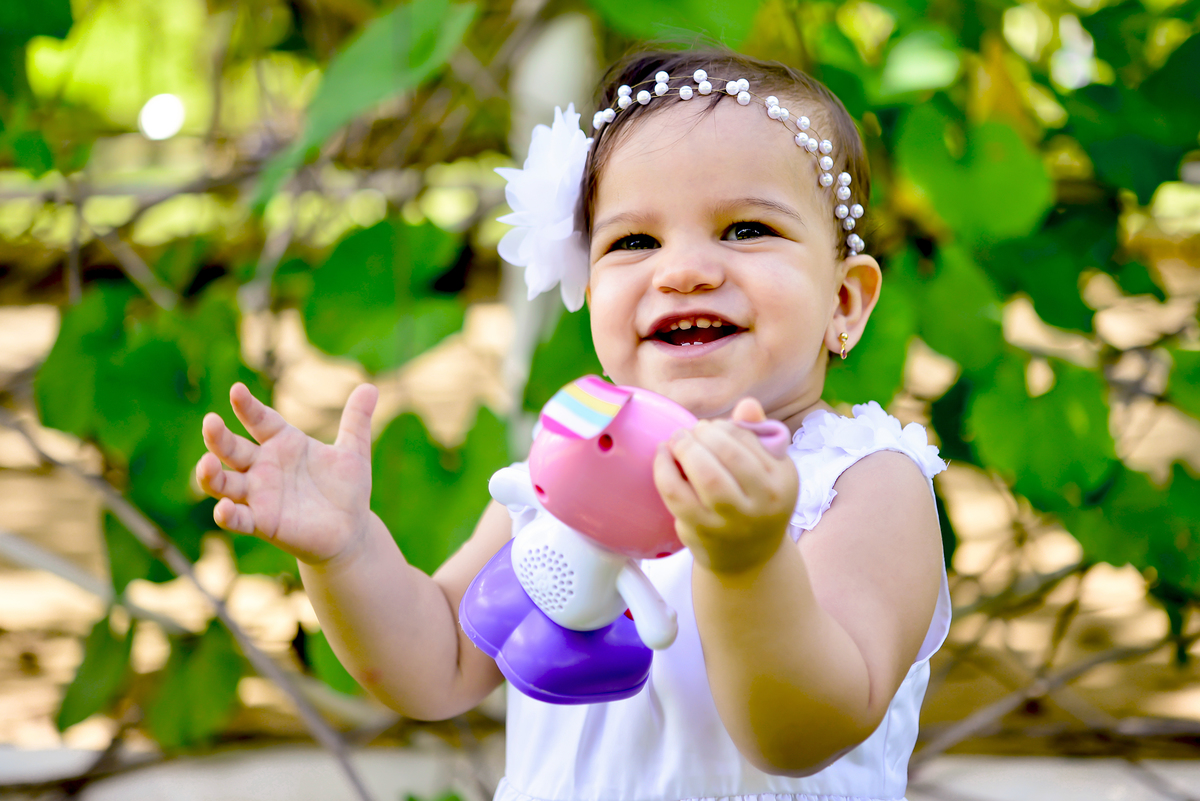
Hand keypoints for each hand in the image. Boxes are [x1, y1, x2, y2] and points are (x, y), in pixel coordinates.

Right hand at [196, 382, 378, 565]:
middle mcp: (264, 467)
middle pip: (231, 449)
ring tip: (206, 464)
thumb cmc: (346, 489)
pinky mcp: (263, 523)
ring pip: (223, 483)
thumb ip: (356, 421)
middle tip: (211, 422)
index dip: (247, 406)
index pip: (259, 419)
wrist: (351, 531)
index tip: (237, 390)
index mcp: (283, 443)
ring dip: (210, 475)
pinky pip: (238, 519)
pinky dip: (228, 515)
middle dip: (218, 437)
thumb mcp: (353, 452)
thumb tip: (371, 387)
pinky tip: (223, 509)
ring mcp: (260, 495)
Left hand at [653, 398, 797, 573]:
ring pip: (704, 474)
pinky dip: (663, 469)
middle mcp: (760, 503)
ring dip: (684, 448)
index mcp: (781, 481)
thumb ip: (757, 434)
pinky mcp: (700, 530)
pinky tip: (662, 456)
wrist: (748, 557)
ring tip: (677, 439)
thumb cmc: (756, 503)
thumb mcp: (770, 470)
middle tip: (691, 430)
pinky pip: (676, 493)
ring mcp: (729, 520)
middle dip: (703, 434)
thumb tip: (746, 404)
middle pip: (727, 455)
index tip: (713, 427)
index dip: (724, 426)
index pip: (749, 440)